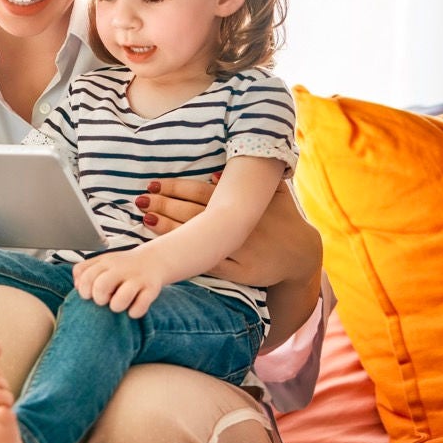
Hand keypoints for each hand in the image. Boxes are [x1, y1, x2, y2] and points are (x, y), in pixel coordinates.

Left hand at [72, 246, 162, 317]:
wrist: (153, 260)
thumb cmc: (122, 266)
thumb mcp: (103, 262)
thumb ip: (86, 271)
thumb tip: (77, 286)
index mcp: (105, 262)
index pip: (84, 274)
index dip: (83, 289)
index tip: (89, 294)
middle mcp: (120, 268)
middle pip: (100, 286)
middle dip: (99, 298)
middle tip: (104, 300)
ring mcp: (137, 278)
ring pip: (121, 299)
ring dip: (116, 306)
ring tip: (118, 305)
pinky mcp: (151, 289)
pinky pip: (140, 307)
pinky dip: (134, 312)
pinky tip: (133, 309)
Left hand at [135, 177, 318, 287]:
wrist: (302, 257)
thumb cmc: (284, 220)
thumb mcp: (275, 194)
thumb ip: (250, 179)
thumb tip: (215, 170)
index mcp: (241, 203)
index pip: (200, 192)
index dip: (175, 188)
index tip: (153, 185)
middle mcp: (237, 224)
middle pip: (192, 212)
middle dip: (164, 206)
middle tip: (140, 201)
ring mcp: (236, 248)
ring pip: (197, 237)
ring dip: (169, 229)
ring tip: (145, 219)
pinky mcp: (238, 272)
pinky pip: (209, 263)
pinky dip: (188, 256)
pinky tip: (169, 252)